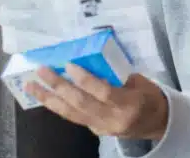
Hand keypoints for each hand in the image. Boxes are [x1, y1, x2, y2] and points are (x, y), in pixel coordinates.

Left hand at [26, 65, 168, 140]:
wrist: (158, 122)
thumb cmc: (150, 95)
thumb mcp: (140, 81)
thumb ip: (116, 73)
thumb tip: (91, 58)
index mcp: (129, 104)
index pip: (103, 92)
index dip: (85, 79)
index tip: (69, 64)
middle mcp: (113, 120)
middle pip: (81, 104)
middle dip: (59, 86)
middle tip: (43, 70)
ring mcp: (102, 128)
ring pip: (71, 114)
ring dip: (49, 99)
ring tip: (32, 86)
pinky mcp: (95, 131)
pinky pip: (73, 117)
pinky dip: (57, 105)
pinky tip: (44, 96)